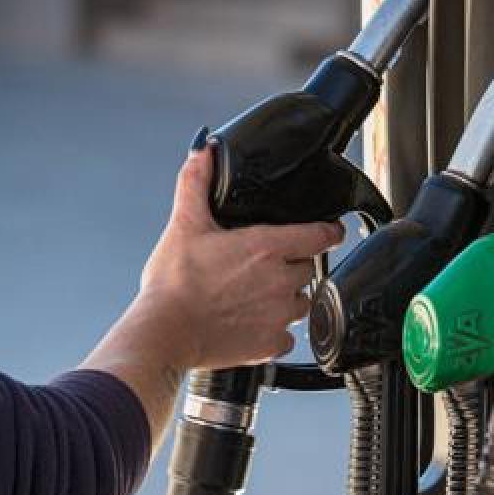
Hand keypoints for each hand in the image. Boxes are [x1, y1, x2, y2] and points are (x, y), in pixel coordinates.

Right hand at [138, 142, 344, 369]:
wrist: (164, 332)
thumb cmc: (173, 283)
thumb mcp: (184, 224)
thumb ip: (196, 182)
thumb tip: (202, 150)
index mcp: (266, 247)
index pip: (320, 235)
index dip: (328, 231)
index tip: (329, 231)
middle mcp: (281, 280)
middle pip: (308, 267)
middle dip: (293, 264)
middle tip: (264, 266)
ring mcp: (279, 315)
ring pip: (302, 302)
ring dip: (288, 297)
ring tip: (257, 295)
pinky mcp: (271, 344)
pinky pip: (289, 337)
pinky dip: (275, 331)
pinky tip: (252, 323)